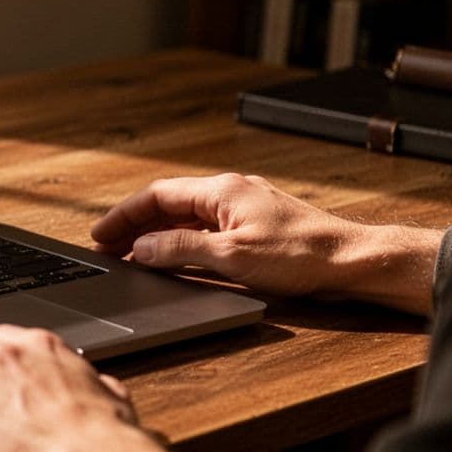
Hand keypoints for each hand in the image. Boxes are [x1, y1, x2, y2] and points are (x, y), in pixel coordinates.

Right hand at [90, 173, 442, 315]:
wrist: (351, 262)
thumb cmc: (300, 254)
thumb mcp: (230, 256)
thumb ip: (179, 248)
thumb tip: (141, 247)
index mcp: (220, 190)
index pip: (156, 196)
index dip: (123, 216)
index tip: (100, 235)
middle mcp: (229, 192)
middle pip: (168, 205)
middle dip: (134, 226)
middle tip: (106, 248)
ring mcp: (243, 208)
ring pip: (186, 218)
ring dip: (155, 235)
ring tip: (131, 256)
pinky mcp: (255, 226)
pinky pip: (204, 228)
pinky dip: (180, 241)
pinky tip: (173, 258)